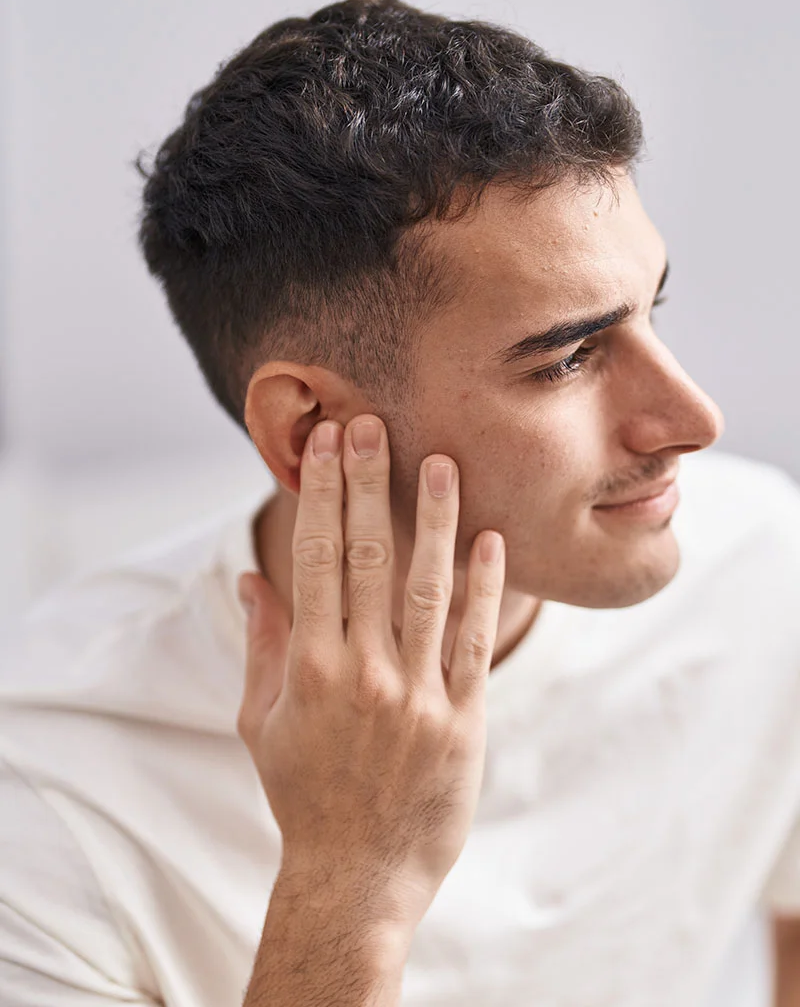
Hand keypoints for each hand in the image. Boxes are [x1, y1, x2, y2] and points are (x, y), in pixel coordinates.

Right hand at [236, 415, 504, 932]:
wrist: (357, 877)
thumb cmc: (303, 795)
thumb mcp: (261, 723)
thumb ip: (262, 645)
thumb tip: (251, 577)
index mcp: (308, 668)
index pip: (313, 560)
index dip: (318, 495)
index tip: (324, 445)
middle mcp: (362, 673)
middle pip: (366, 558)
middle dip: (367, 485)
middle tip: (372, 424)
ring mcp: (417, 696)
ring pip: (428, 589)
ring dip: (435, 521)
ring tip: (443, 462)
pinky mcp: (463, 720)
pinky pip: (477, 642)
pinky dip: (485, 589)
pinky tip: (492, 541)